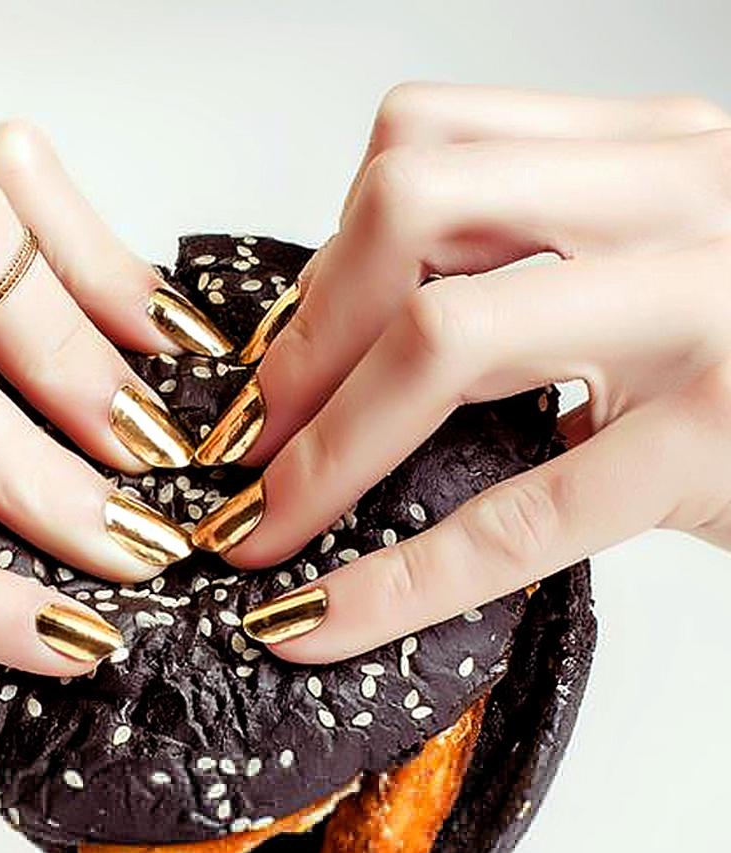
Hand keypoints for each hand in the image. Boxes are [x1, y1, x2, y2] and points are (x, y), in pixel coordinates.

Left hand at [204, 85, 730, 660]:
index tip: (275, 371)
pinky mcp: (719, 437)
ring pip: (445, 333)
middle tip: (250, 452)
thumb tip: (372, 360)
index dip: (320, 268)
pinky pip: (518, 513)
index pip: (424, 148)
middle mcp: (678, 195)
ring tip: (267, 532)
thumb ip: (547, 279)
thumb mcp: (668, 279)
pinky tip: (320, 622)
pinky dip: (395, 580)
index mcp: (649, 153)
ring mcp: (705, 309)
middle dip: (298, 346)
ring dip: (323, 448)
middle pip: (409, 207)